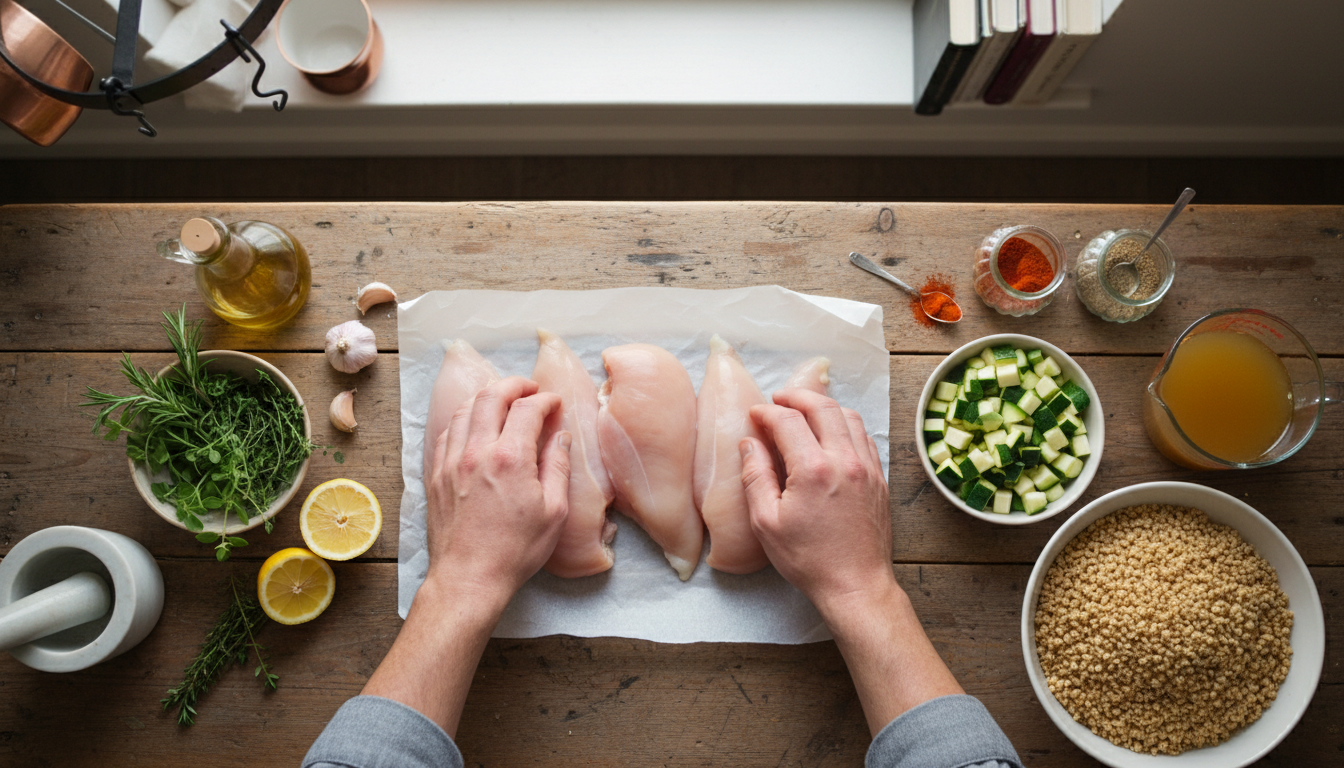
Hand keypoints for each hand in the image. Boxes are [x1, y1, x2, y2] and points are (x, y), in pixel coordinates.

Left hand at [424, 376, 571, 605]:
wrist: (469, 577)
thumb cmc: (515, 550)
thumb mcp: (554, 512)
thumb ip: (558, 467)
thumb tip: (559, 437)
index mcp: (510, 458)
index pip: (527, 409)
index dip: (544, 399)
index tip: (553, 403)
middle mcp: (477, 452)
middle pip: (491, 397)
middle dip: (513, 385)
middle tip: (528, 388)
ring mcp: (451, 462)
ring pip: (464, 410)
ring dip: (485, 398)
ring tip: (501, 401)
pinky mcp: (436, 475)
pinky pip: (446, 433)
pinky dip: (463, 419)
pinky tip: (473, 425)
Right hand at [739, 388, 892, 613]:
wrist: (855, 584)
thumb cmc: (808, 559)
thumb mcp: (766, 522)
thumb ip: (755, 476)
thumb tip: (749, 444)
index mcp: (814, 469)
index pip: (788, 421)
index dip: (767, 413)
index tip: (755, 415)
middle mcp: (844, 460)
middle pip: (822, 407)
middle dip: (797, 397)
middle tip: (779, 399)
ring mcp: (867, 467)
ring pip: (848, 417)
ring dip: (824, 407)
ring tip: (805, 412)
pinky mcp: (879, 478)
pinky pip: (864, 437)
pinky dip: (845, 426)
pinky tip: (832, 435)